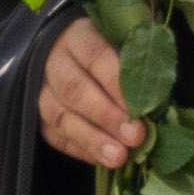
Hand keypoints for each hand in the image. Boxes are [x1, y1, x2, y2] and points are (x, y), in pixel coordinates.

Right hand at [37, 22, 138, 169]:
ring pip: (60, 115)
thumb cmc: (109, 46)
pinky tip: (101, 158)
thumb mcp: (122, 41)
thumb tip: (159, 99)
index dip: (117, 83)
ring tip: (118, 157)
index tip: (140, 107)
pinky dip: (78, 148)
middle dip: (107, 116)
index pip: (95, 56)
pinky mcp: (34, 113)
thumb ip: (137, 63)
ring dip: (92, 139)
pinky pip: (53, 133)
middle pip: (75, 89)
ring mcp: (38, 88)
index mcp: (77, 36)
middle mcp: (52, 60)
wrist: (67, 49)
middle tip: (135, 137)